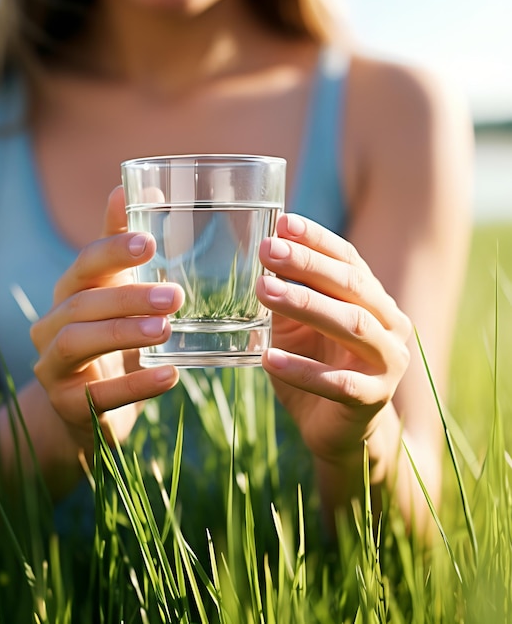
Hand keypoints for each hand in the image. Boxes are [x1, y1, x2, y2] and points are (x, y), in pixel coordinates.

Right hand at [30, 187, 183, 451]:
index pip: (83, 265)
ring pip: (77, 342)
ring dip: (123, 333)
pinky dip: (134, 385)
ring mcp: (52, 367)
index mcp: (70, 294)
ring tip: (166, 330)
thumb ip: (122, 248)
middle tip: (175, 296)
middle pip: (81, 304)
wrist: (82, 409)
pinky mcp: (66, 405)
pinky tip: (171, 376)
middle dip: (128, 296)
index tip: (149, 242)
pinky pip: (96, 396)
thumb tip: (139, 186)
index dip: (111, 250)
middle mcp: (52, 326)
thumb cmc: (108, 341)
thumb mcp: (114, 295)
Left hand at [256, 213, 412, 464]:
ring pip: (351, 325)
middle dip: (307, 264)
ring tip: (262, 290)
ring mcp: (387, 361)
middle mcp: (389, 324)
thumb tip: (265, 254)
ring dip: (305, 305)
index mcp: (373, 300)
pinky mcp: (373, 398)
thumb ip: (290, 295)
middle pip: (351, 286)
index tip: (282, 223)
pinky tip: (268, 358)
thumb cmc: (317, 366)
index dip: (317, 240)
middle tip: (267, 250)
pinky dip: (302, 369)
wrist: (338, 429)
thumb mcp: (299, 326)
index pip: (348, 260)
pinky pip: (338, 382)